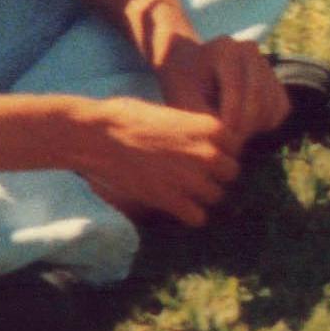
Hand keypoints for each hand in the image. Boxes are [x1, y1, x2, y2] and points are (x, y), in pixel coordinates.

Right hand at [58, 96, 245, 226]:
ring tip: (181, 189)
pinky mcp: (173, 200)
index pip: (235, 147)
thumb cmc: (123, 117)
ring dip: (201, 196)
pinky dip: (188, 215)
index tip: (205, 154)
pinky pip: (198, 217)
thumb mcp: (167, 113)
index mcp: (209, 127)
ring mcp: (193, 179)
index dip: (220, 152)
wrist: (93, 135)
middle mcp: (209, 154)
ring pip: (216, 197)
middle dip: (215, 175)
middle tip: (194, 174)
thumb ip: (191, 129)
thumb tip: (201, 140)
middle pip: (230, 174)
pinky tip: (175, 206)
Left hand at [152, 34, 288, 144]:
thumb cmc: (182, 85)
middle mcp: (249, 51)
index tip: (222, 137)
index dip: (232, 115)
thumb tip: (230, 142)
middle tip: (230, 142)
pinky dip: (266, 123)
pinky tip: (245, 125)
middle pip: (258, 95)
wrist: (190, 70)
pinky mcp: (276, 82)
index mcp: (224, 49)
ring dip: (256, 125)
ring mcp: (265, 64)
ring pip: (272, 104)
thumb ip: (203, 117)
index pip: (237, 86)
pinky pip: (281, 109)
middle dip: (245, 123)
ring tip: (232, 132)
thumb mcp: (183, 98)